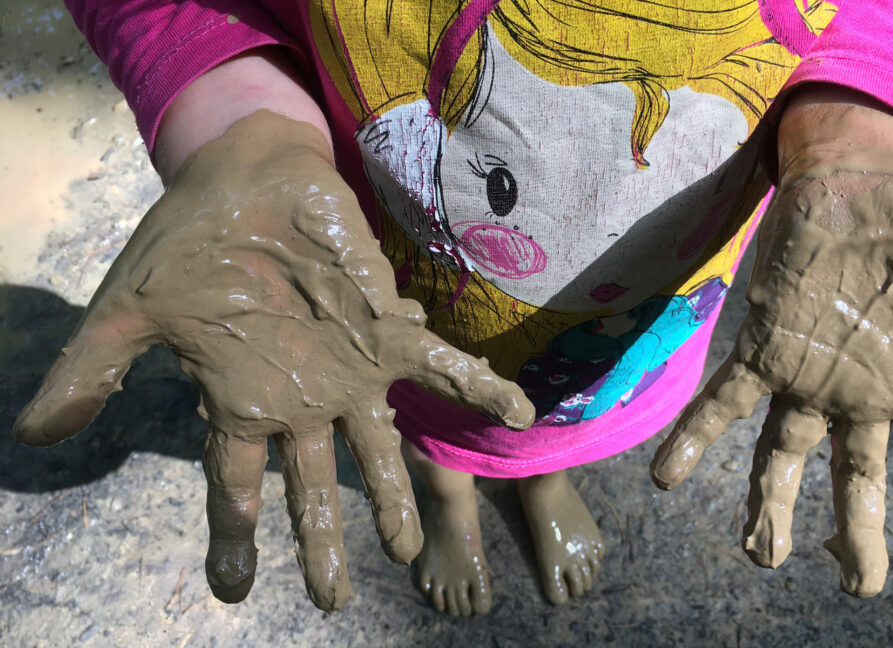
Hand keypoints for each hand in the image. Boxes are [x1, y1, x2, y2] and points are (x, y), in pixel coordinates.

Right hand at [13, 111, 533, 611]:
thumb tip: (39, 433)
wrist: (244, 179)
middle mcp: (302, 398)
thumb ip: (97, 370)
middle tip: (331, 599)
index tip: (233, 589)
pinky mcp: (388, 328)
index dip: (233, 537)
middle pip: (313, 486)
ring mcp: (350, 369)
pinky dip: (481, 389)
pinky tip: (520, 413)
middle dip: (320, 541)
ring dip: (399, 495)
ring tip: (413, 545)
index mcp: (244, 401)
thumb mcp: (131, 309)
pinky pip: (444, 365)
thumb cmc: (193, 244)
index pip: (233, 486)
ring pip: (379, 447)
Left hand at [651, 88, 892, 595]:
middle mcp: (860, 390)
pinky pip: (722, 400)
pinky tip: (667, 478)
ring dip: (769, 505)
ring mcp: (808, 372)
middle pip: (858, 479)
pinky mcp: (765, 343)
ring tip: (759, 554)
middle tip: (859, 587)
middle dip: (858, 534)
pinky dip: (694, 438)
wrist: (871, 165)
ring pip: (784, 455)